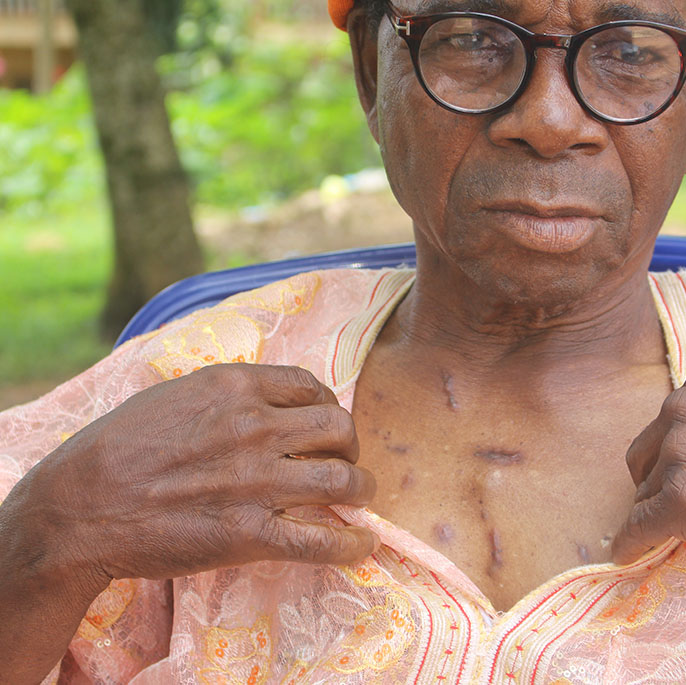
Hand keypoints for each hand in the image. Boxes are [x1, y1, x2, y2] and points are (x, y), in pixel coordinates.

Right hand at [15, 364, 378, 588]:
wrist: (78, 508)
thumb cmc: (116, 447)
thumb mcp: (174, 395)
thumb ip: (225, 394)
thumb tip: (266, 401)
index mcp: (235, 387)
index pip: (311, 388)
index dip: (329, 407)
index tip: (327, 425)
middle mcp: (255, 428)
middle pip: (340, 429)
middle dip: (351, 446)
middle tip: (345, 461)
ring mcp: (257, 482)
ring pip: (344, 480)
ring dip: (361, 490)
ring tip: (359, 498)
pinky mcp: (251, 534)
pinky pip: (322, 540)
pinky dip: (351, 544)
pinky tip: (359, 544)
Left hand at [611, 356, 685, 565]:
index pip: (672, 419)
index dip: (685, 451)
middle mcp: (683, 406)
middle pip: (649, 454)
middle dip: (666, 479)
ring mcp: (679, 453)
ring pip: (646, 493)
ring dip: (666, 512)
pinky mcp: (679, 502)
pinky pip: (635, 530)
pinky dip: (630, 545)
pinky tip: (628, 557)